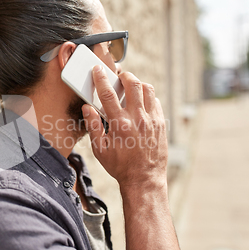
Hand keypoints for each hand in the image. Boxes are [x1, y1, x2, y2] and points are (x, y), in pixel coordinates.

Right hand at [82, 65, 167, 190]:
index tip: (97, 69)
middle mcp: (137, 118)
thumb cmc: (120, 166)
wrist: (144, 179)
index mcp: (120, 124)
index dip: (101, 78)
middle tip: (118, 76)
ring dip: (138, 83)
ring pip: (148, 89)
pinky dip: (148, 96)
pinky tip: (141, 101)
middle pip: (132, 84)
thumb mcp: (100, 150)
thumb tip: (87, 108)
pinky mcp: (161, 124)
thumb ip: (93, 126)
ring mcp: (152, 120)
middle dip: (124, 75)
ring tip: (130, 86)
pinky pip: (156, 101)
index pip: (108, 94)